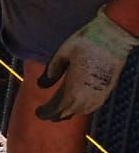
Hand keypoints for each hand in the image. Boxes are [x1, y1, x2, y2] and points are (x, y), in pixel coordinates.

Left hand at [36, 6, 136, 120]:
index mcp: (72, 90)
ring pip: (80, 111)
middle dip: (55, 114)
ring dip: (68, 111)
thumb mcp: (63, 53)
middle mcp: (86, 98)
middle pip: (67, 113)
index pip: (55, 109)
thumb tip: (41, 85)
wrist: (114, 38)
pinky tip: (78, 103)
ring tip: (60, 108)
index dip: (45, 113)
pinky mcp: (107, 91)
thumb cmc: (87, 42)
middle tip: (46, 112)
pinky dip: (81, 107)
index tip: (38, 112)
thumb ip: (51, 70)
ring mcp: (98, 96)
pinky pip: (91, 106)